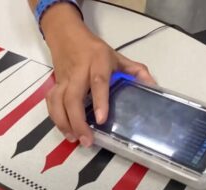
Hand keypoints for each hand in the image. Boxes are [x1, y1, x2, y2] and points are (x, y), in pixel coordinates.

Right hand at [41, 3, 154, 146]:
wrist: (66, 34)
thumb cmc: (95, 48)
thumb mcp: (117, 56)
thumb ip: (136, 70)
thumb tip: (154, 86)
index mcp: (98, 61)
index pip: (98, 82)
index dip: (100, 101)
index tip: (101, 120)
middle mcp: (79, 71)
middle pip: (73, 97)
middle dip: (77, 120)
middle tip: (86, 140)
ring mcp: (64, 78)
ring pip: (57, 101)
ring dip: (63, 122)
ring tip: (74, 139)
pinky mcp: (55, 83)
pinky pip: (51, 101)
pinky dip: (55, 117)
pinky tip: (65, 129)